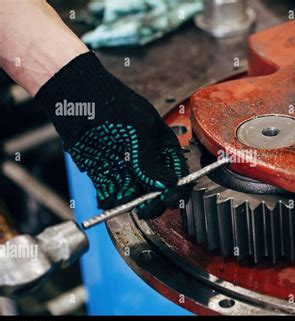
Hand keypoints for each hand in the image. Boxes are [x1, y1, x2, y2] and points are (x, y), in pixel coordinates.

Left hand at [35, 52, 190, 218]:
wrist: (74, 95)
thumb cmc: (110, 102)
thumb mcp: (137, 130)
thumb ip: (150, 160)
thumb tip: (167, 184)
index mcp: (161, 145)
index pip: (176, 172)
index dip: (176, 188)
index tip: (169, 199)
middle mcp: (145, 159)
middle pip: (156, 188)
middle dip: (153, 200)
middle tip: (146, 207)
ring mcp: (125, 167)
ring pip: (134, 193)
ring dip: (130, 201)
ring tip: (123, 202)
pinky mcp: (104, 172)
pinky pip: (111, 191)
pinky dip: (110, 199)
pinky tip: (107, 200)